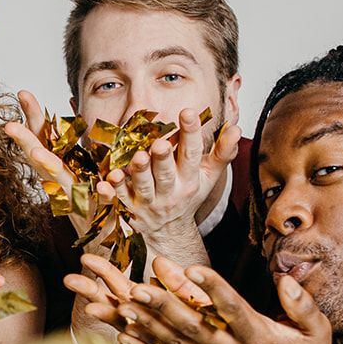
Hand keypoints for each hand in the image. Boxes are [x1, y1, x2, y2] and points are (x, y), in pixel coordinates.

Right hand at [5, 91, 99, 236]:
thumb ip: (78, 145)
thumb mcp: (87, 167)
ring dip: (48, 166)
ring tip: (36, 152)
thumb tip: (71, 104)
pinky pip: (98, 205)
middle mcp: (64, 185)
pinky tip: (99, 186)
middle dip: (26, 140)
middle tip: (9, 125)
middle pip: (42, 158)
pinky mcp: (99, 218)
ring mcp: (79, 202)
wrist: (112, 246)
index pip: (43, 140)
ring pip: (61, 182)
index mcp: (62, 170)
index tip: (23, 94)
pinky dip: (97, 196)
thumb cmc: (97, 205)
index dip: (33, 118)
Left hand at [92, 253, 342, 343]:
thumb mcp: (317, 330)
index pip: (232, 309)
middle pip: (193, 326)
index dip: (212, 289)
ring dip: (148, 323)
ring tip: (124, 304)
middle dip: (164, 306)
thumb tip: (285, 280)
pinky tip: (124, 335)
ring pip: (177, 342)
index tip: (193, 269)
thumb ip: (302, 305)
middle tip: (139, 287)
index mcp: (258, 337)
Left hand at [107, 108, 241, 263]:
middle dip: (163, 159)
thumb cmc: (188, 194)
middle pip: (166, 174)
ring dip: (139, 172)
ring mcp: (148, 203)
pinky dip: (111, 192)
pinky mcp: (128, 209)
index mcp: (190, 180)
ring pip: (143, 187)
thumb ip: (223, 151)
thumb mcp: (209, 175)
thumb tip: (237, 128)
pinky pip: (118, 201)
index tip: (188, 112)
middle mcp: (169, 192)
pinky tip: (105, 180)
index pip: (192, 155)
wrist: (169, 231)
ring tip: (137, 157)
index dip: (191, 133)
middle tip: (160, 144)